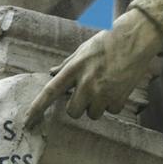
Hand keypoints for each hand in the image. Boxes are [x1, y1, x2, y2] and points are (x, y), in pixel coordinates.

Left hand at [25, 9, 162, 127]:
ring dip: (97, 106)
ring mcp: (103, 92)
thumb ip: (67, 64)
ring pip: (93, 114)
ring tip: (106, 88)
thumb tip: (52, 73)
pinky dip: (113, 104)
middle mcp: (86, 83)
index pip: (50, 92)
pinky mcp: (119, 98)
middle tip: (87, 94)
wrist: (135, 40)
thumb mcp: (82, 50)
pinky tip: (117, 88)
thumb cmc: (107, 42)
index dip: (37, 109)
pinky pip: (111, 111)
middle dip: (78, 106)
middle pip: (73, 111)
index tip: (27, 123)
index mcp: (74, 69)